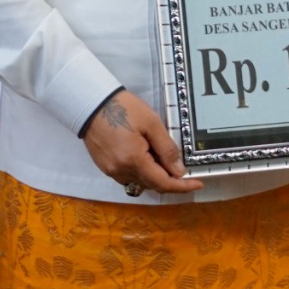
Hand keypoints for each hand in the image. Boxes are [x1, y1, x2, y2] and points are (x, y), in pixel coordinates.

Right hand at [80, 90, 203, 194]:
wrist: (90, 102)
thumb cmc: (123, 108)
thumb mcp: (151, 123)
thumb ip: (166, 148)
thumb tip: (179, 171)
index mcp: (134, 161)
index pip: (163, 183)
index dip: (182, 186)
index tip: (198, 184)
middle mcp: (121, 172)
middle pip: (152, 184)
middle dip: (169, 179)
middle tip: (180, 164)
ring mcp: (111, 171)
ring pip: (140, 182)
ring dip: (155, 175)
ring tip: (159, 154)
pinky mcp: (104, 166)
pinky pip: (128, 176)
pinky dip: (141, 172)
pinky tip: (144, 156)